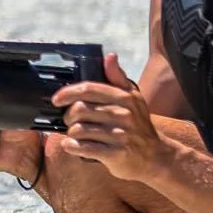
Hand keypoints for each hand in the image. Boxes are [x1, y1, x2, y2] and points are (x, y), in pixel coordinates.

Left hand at [50, 53, 167, 180]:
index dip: (68, 93)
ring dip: (71, 133)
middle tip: (70, 120)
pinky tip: (71, 145)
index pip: (89, 89)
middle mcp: (123, 115)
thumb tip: (110, 56)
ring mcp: (119, 135)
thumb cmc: (139, 126)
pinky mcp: (115, 154)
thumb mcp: (133, 99)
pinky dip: (72, 146)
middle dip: (68, 116)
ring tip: (75, 134)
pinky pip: (84, 148)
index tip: (56, 99)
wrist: (155, 156)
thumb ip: (118, 78)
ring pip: (79, 129)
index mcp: (125, 98)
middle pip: (80, 109)